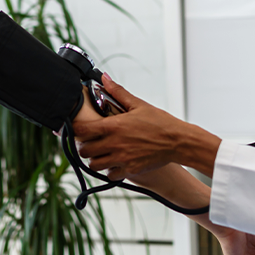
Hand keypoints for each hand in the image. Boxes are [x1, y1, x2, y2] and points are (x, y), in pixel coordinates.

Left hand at [72, 76, 220, 179]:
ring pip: (94, 165)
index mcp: (114, 126)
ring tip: (102, 153)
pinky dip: (109, 170)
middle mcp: (115, 144)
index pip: (82, 131)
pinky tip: (115, 162)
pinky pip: (110, 175)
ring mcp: (122, 159)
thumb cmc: (160, 122)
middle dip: (85, 147)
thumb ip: (117, 92)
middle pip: (84, 151)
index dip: (76, 131)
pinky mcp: (130, 170)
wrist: (178, 141)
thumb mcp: (138, 104)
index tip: (80, 129)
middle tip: (92, 142)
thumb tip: (104, 79)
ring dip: (95, 159)